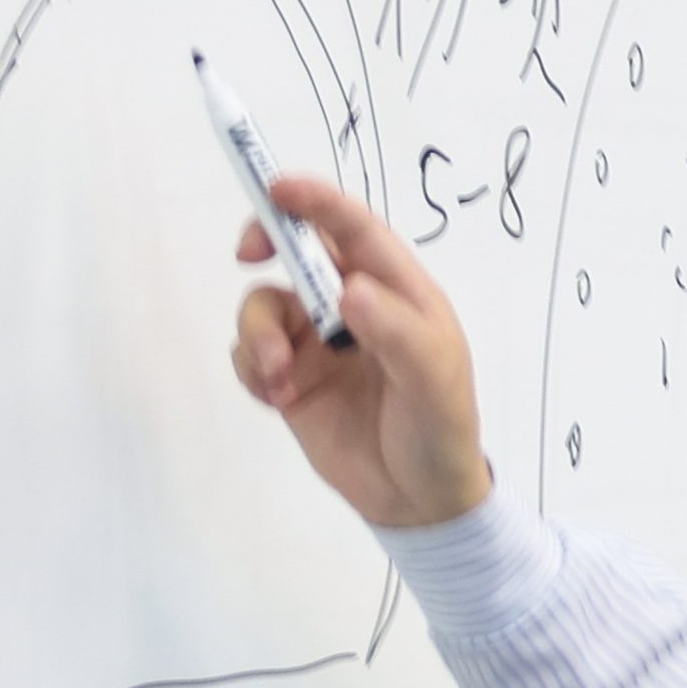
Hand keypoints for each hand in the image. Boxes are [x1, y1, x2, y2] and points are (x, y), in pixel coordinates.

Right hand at [229, 175, 492, 529]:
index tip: (277, 188)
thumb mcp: (433, 380)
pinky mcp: (290, 378)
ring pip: (263, 305)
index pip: (354, 229)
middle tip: (247, 255)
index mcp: (398, 291)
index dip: (316, 200)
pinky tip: (276, 399)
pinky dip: (252, 367)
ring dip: (259, 334)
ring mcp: (317, 342)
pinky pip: (250, 352)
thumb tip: (348, 289)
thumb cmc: (439, 428)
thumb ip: (395, 332)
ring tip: (278, 380)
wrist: (418, 499)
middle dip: (266, 240)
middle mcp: (353, 306)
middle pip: (297, 248)